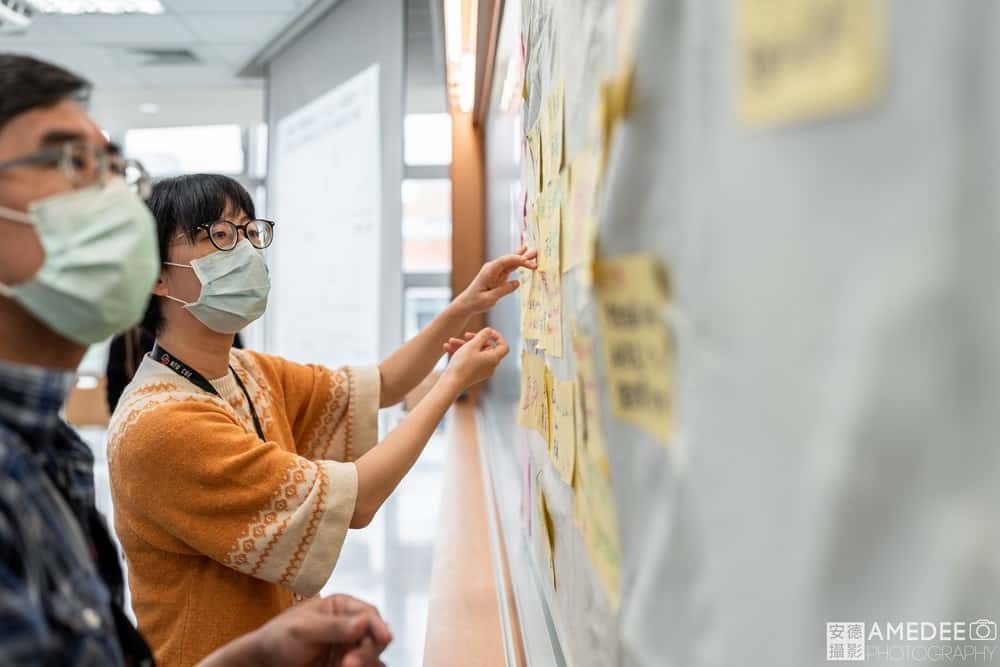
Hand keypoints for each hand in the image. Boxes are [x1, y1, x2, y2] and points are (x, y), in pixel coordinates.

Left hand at [250, 594, 390, 666]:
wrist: (263, 663)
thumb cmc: (278, 638)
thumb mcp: (303, 629)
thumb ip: (334, 626)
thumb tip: (365, 620)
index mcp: (342, 608)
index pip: (369, 614)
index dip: (378, 626)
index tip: (383, 639)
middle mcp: (350, 627)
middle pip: (374, 639)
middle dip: (366, 652)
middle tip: (348, 665)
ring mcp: (348, 649)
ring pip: (372, 657)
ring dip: (365, 664)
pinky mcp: (344, 666)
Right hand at [442, 328, 508, 390]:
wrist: (450, 384)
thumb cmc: (462, 364)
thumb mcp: (472, 345)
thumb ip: (482, 336)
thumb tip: (489, 331)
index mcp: (493, 359)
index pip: (503, 346)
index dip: (497, 337)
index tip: (487, 332)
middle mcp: (490, 366)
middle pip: (486, 348)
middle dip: (474, 339)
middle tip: (465, 335)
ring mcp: (481, 371)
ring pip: (475, 353)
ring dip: (463, 345)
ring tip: (450, 341)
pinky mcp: (473, 374)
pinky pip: (469, 360)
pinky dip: (460, 353)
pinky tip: (447, 348)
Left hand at [455, 246, 537, 315]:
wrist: (467, 303)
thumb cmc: (475, 302)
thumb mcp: (489, 299)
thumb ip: (503, 290)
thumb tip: (517, 282)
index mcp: (489, 271)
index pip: (504, 261)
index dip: (516, 259)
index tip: (527, 262)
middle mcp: (492, 268)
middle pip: (510, 259)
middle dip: (523, 256)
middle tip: (536, 253)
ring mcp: (496, 270)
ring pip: (512, 262)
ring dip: (524, 258)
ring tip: (535, 254)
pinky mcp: (499, 275)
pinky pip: (511, 267)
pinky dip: (519, 264)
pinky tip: (526, 258)